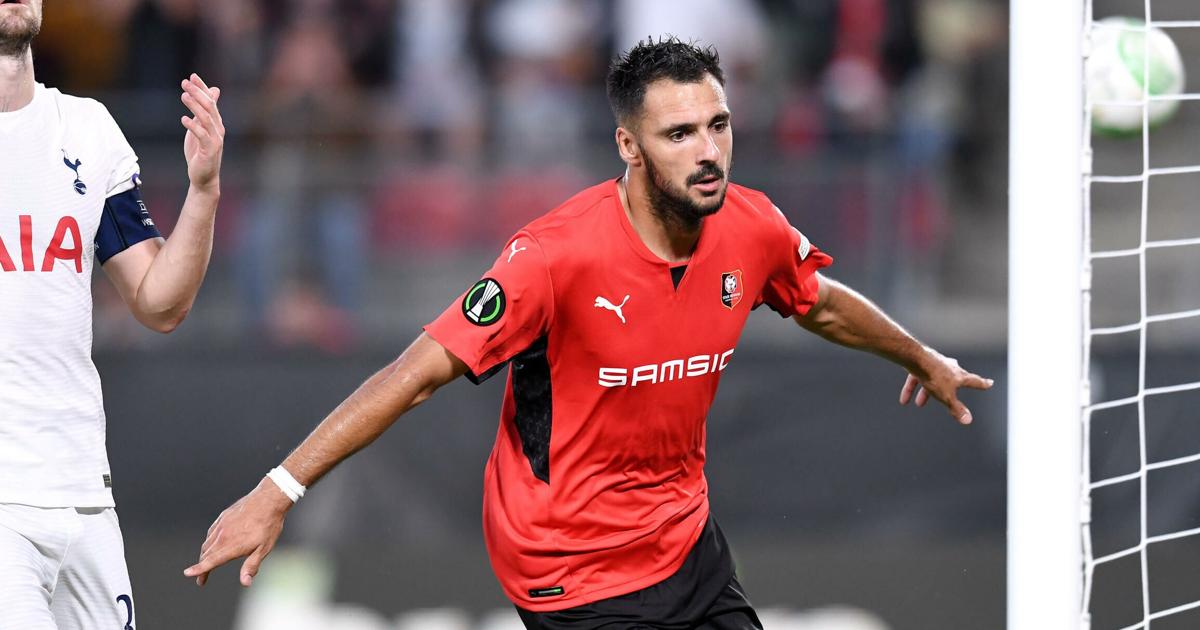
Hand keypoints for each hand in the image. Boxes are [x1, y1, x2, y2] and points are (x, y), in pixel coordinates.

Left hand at [180, 73, 223, 193]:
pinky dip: (193, 127)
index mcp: (216, 123)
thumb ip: (203, 112)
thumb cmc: (200, 153)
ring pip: (207, 119)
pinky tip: (183, 119)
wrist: (204, 177)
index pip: (211, 101)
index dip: (202, 88)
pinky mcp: (210, 150)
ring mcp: (215, 140)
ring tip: (183, 96)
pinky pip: (202, 136)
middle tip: (185, 82)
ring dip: (195, 106)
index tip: (192, 76)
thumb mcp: (200, 129)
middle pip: (210, 107)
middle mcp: (218, 129)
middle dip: (198, 93)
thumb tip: (212, 91)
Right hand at [184, 478, 291, 586]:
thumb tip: (245, 583)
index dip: (199, 569)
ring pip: (207, 543)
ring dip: (204, 555)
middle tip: (201, 579)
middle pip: (206, 554)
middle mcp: (223, 536)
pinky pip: (211, 532)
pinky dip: (208, 542)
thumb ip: (251, 566)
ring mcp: (221, 525)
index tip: (188, 573)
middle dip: (202, 567)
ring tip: (206, 564)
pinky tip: (212, 544)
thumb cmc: (268, 525)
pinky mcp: (223, 517)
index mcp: (232, 546)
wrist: (268, 499)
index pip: (211, 561)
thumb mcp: (264, 549)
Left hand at [899, 348, 993, 424]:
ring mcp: (935, 364)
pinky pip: (916, 378)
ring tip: (919, 404)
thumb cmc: (934, 376)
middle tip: (953, 395)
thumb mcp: (947, 397)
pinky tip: (904, 400)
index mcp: (960, 375)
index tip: (990, 383)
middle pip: (953, 380)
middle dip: (951, 389)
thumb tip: (968, 420)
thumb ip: (956, 409)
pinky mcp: (921, 363)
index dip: (983, 384)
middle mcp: (950, 368)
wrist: (916, 358)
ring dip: (925, 393)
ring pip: (932, 380)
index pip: (975, 381)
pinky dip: (911, 388)